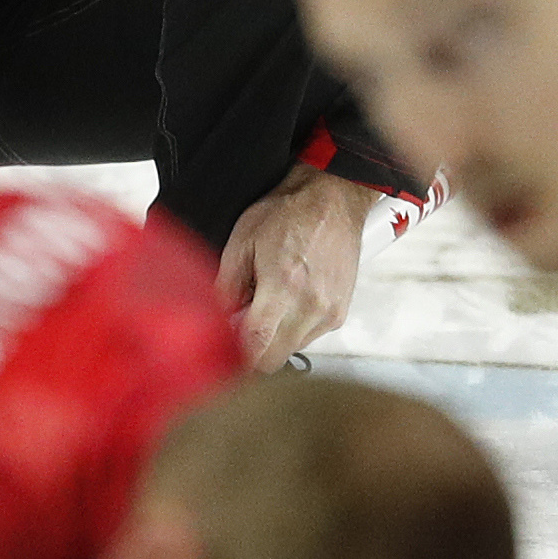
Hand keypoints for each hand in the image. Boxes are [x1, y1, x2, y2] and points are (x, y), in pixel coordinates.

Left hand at [215, 164, 379, 370]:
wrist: (332, 200)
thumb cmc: (289, 213)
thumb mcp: (242, 241)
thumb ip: (227, 286)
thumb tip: (217, 318)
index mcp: (284, 287)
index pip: (257, 347)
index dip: (235, 355)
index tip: (224, 348)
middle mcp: (311, 306)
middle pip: (274, 359)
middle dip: (253, 349)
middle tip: (243, 323)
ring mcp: (329, 312)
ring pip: (292, 350)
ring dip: (275, 337)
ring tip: (270, 303)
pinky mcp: (340, 313)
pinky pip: (310, 337)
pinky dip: (294, 328)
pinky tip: (291, 299)